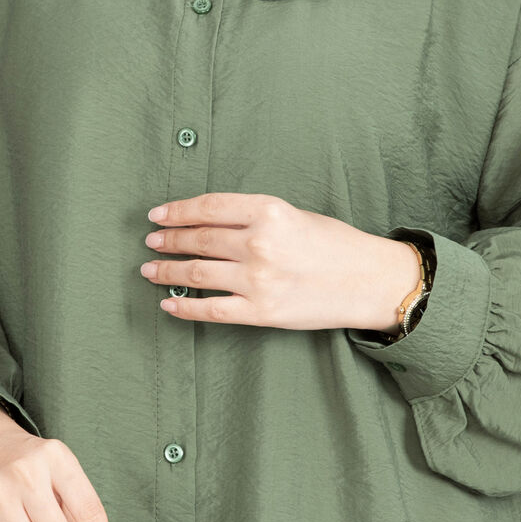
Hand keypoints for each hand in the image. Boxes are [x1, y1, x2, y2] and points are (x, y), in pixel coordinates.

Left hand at [139, 193, 422, 332]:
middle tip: (151, 241)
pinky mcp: (261, 312)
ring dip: (167, 271)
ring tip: (150, 269)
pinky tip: (168, 304)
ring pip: (196, 274)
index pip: (208, 208)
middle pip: (198, 240)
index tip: (158, 214)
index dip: (177, 211)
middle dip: (168, 240)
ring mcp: (258, 280)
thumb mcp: (294, 214)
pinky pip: (211, 310)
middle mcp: (260, 244)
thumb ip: (253, 217)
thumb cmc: (335, 245)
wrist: (370, 281)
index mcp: (269, 211)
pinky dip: (185, 308)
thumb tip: (207, 224)